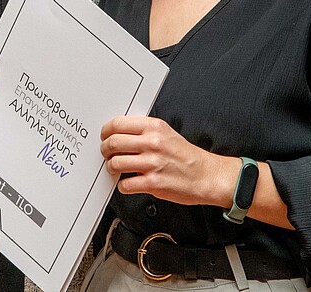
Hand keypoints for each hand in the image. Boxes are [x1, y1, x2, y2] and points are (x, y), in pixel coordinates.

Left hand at [100, 115, 215, 204]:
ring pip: (115, 163)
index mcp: (154, 127)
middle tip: (107, 154)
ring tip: (115, 168)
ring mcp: (152, 163)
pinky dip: (123, 185)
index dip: (106, 131)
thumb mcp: (166, 132)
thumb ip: (144, 130)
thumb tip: (120, 131)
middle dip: (105, 150)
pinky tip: (128, 183)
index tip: (105, 136)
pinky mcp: (153, 183)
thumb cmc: (185, 155)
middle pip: (113, 143)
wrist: (205, 175)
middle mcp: (152, 143)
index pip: (118, 124)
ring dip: (111, 167)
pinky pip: (125, 184)